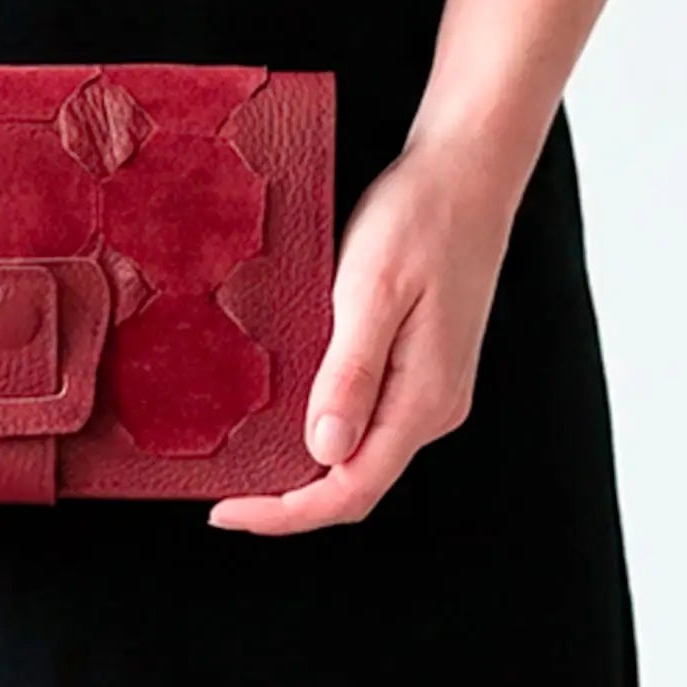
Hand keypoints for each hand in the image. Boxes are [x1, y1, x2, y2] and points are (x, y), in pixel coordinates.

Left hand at [208, 137, 519, 534]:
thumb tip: (325, 450)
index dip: (285, 513)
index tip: (223, 509)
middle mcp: (432, 408)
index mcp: (423, 400)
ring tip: (242, 456)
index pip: (350, 491)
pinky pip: (368, 420)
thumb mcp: (372, 290)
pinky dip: (322, 429)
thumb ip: (350, 372)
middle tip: (220, 488)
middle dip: (288, 499)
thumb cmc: (419, 219)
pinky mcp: (420, 367)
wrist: (466, 173)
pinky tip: (282, 413)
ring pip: (361, 455)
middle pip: (355, 483)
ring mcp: (430, 390)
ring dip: (303, 465)